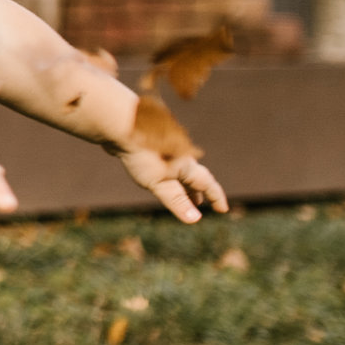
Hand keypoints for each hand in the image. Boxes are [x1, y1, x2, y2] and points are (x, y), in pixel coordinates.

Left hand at [114, 143, 228, 222]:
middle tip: (199, 204)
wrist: (122, 124)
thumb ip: (177, 201)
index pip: (208, 185)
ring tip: (182, 192)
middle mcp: (181, 156)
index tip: (223, 209)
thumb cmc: (143, 156)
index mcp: (187, 166)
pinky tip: (160, 171)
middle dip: (197, 192)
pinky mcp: (151, 145)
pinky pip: (166, 162)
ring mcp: (166, 149)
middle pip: (194, 177)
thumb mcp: (160, 184)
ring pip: (179, 169)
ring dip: (182, 182)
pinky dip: (169, 172)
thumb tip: (195, 219)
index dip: (216, 198)